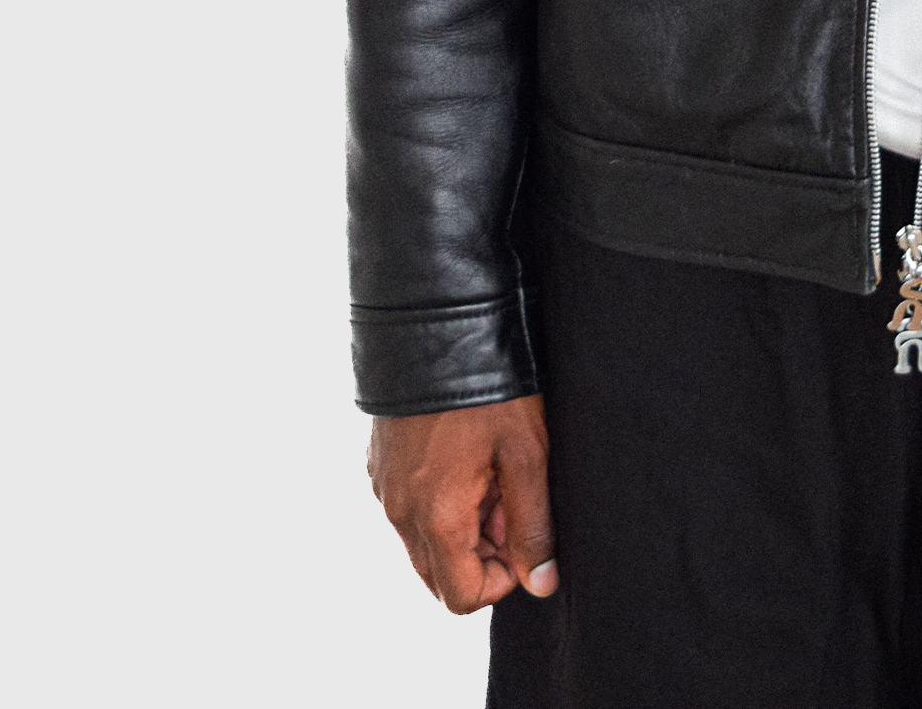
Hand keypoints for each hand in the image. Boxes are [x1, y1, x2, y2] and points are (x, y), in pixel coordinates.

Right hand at [367, 395, 557, 613]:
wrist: (435, 323)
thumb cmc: (490, 388)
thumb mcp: (526, 454)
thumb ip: (533, 525)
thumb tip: (542, 583)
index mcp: (435, 517)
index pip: (462, 598)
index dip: (503, 578)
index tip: (523, 532)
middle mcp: (399, 511)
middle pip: (441, 574)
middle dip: (482, 552)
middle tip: (509, 497)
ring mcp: (383, 487)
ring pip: (425, 541)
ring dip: (462, 524)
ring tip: (491, 469)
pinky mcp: (379, 465)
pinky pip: (409, 507)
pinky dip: (440, 500)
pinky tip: (466, 455)